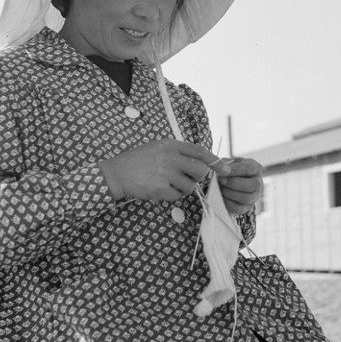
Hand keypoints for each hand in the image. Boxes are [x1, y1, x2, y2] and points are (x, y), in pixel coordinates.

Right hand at [98, 139, 217, 201]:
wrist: (116, 173)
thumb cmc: (137, 161)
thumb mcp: (156, 148)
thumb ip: (176, 153)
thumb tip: (199, 164)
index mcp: (170, 145)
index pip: (199, 151)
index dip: (214, 161)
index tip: (224, 169)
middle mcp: (170, 157)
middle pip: (199, 170)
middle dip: (197, 178)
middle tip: (187, 179)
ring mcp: (165, 172)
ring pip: (189, 186)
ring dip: (182, 189)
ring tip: (167, 184)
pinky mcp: (160, 188)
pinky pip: (177, 196)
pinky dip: (172, 196)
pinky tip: (159, 190)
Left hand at [217, 157, 262, 214]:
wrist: (232, 182)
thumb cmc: (231, 170)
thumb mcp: (230, 162)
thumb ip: (225, 163)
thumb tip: (219, 167)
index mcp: (256, 168)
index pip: (250, 168)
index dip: (235, 170)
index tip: (222, 170)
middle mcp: (258, 183)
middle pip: (253, 185)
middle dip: (234, 183)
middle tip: (221, 180)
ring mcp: (254, 196)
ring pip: (246, 198)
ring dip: (230, 193)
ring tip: (220, 187)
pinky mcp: (247, 207)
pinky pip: (239, 208)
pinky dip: (228, 202)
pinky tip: (221, 196)